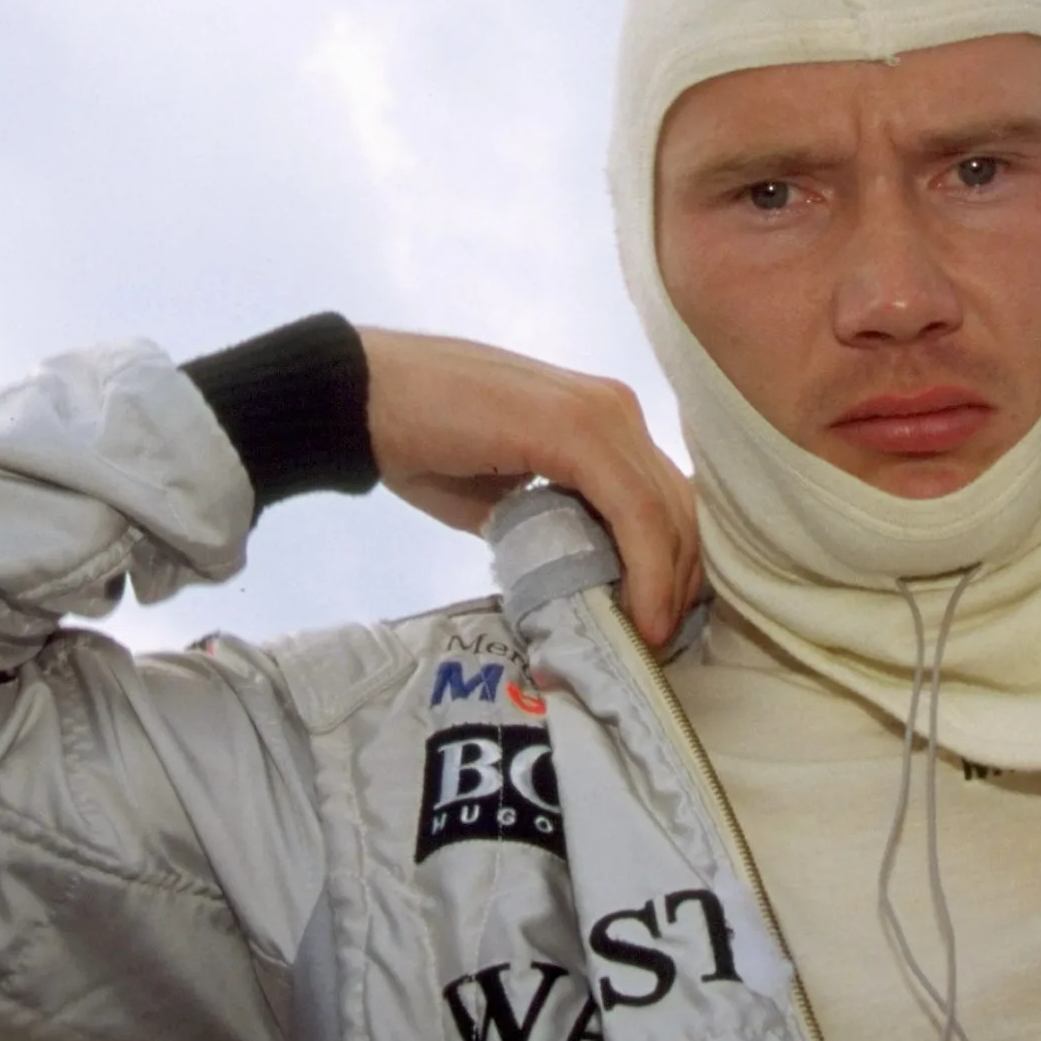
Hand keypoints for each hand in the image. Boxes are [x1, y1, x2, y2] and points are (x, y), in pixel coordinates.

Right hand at [360, 329, 701, 645]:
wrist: (361, 396)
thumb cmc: (422, 441)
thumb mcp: (505, 497)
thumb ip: (553, 526)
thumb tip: (585, 582)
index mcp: (601, 420)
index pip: (665, 500)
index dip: (672, 570)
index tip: (655, 627)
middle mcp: (615, 410)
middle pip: (679, 508)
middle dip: (679, 584)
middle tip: (655, 644)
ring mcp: (602, 414)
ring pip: (668, 512)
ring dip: (667, 586)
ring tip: (645, 640)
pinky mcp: (577, 429)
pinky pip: (635, 509)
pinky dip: (646, 569)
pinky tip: (638, 614)